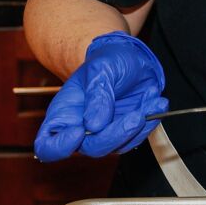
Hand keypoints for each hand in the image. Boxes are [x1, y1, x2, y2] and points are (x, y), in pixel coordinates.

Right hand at [34, 31, 166, 161]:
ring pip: (117, 147)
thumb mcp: (101, 69)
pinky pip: (136, 138)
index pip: (47, 145)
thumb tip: (93, 125)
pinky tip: (157, 103)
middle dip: (114, 134)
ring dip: (137, 127)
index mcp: (64, 113)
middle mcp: (81, 127)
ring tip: (152, 100)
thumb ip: (97, 95)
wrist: (131, 56)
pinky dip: (150, 123)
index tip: (80, 131)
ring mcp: (104, 132)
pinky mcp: (125, 131)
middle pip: (90, 148)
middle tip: (136, 115)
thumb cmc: (108, 59)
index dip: (60, 146)